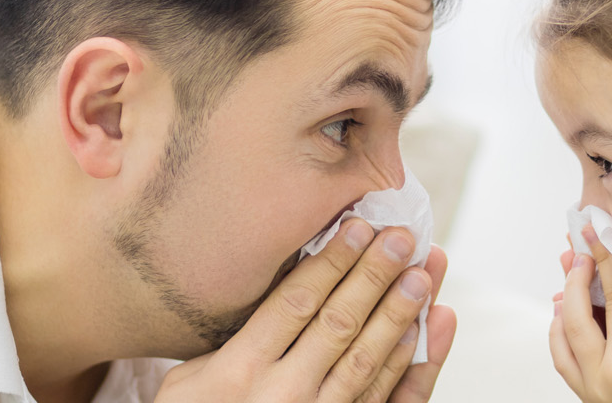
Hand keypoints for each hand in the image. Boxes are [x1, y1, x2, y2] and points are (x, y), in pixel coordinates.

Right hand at [158, 218, 456, 401]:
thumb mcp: (188, 381)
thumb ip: (233, 341)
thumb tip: (283, 288)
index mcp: (239, 370)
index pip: (295, 303)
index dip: (330, 262)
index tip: (357, 225)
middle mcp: (282, 396)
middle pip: (339, 324)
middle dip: (373, 276)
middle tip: (402, 237)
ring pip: (367, 362)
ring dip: (399, 315)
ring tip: (423, 275)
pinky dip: (405, 369)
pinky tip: (420, 335)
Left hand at [549, 227, 611, 402]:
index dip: (610, 253)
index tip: (598, 227)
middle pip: (594, 302)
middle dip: (585, 264)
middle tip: (578, 236)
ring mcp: (598, 385)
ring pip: (569, 328)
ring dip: (567, 292)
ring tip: (570, 264)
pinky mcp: (590, 398)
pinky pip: (563, 359)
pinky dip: (557, 331)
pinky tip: (563, 311)